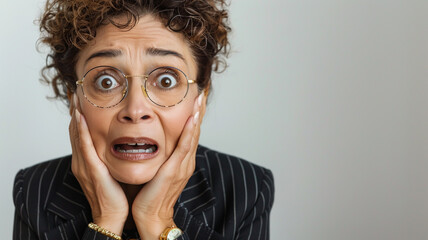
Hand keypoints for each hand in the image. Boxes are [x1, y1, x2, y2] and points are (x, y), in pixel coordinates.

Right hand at [69, 94, 127, 233]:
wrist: (112, 215)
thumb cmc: (115, 195)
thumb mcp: (111, 171)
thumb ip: (111, 157)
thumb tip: (121, 144)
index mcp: (86, 163)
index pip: (80, 136)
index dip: (79, 119)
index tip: (81, 103)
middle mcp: (81, 162)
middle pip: (75, 132)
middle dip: (75, 113)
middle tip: (75, 95)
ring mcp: (84, 166)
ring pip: (76, 136)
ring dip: (75, 116)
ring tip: (75, 100)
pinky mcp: (91, 170)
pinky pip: (84, 147)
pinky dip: (80, 131)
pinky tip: (80, 118)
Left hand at [131, 92, 205, 238]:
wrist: (151, 215)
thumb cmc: (151, 194)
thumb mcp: (158, 170)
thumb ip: (161, 156)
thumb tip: (154, 142)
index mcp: (182, 161)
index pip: (190, 133)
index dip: (194, 115)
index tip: (196, 98)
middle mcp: (186, 161)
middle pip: (195, 131)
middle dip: (199, 111)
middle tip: (202, 91)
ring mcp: (182, 165)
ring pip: (192, 136)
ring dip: (197, 116)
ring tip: (200, 99)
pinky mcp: (174, 170)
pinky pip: (184, 147)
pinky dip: (190, 132)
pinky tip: (192, 119)